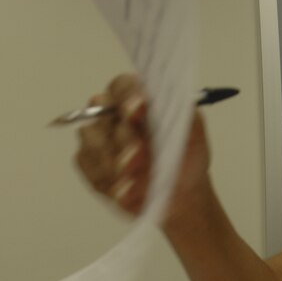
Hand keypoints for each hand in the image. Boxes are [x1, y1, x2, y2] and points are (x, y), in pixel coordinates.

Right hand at [75, 74, 211, 222]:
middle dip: (122, 137)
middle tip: (137, 157)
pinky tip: (125, 190)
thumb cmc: (185, 156)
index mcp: (136, 96)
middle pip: (102, 112)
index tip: (137, 110)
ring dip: (112, 162)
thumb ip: (179, 110)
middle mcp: (112, 112)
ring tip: (134, 181)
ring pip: (91, 140)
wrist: (180, 194)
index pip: (122, 86)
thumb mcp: (193, 131)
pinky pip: (87, 166)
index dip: (126, 96)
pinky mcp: (89, 163)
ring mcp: (97, 137)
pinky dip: (106, 180)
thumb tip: (157, 100)